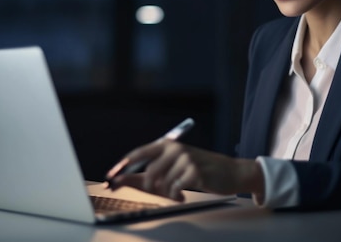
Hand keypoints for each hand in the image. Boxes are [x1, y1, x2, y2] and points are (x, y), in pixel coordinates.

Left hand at [105, 140, 263, 201]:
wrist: (230, 173)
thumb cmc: (199, 170)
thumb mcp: (172, 169)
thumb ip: (145, 174)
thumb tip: (118, 180)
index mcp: (168, 145)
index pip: (139, 153)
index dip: (122, 166)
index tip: (110, 178)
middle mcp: (175, 148)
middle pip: (149, 172)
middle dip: (153, 187)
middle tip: (163, 191)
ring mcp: (186, 158)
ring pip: (163, 184)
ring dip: (168, 193)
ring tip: (178, 191)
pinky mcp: (195, 171)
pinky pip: (176, 189)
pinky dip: (177, 195)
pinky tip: (185, 194)